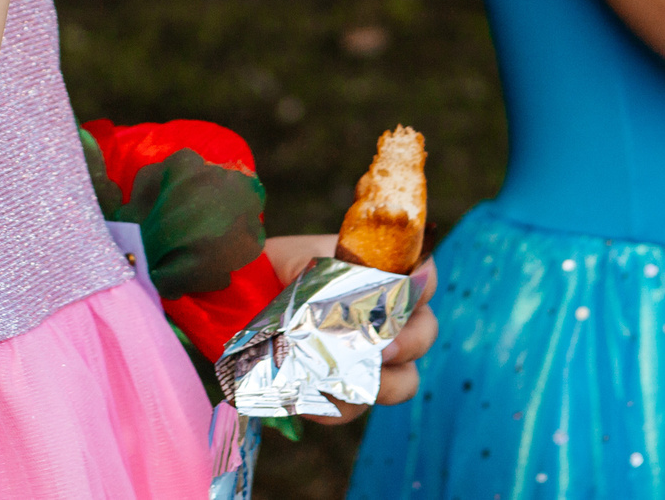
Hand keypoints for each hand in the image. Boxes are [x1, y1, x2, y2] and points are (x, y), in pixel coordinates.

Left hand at [262, 235, 439, 426]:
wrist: (240, 301)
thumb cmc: (274, 270)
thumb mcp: (295, 257)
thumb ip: (320, 262)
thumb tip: (334, 274)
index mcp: (382, 276)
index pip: (422, 277)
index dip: (422, 285)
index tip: (407, 289)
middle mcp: (387, 320)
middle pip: (424, 334)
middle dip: (410, 342)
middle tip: (385, 347)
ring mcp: (372, 359)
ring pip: (403, 381)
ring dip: (384, 384)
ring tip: (350, 380)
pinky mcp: (346, 390)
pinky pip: (356, 408)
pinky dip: (339, 407)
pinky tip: (312, 401)